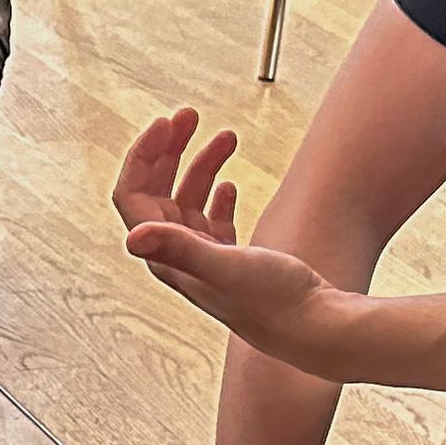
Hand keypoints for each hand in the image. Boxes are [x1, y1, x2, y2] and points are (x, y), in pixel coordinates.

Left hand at [116, 106, 395, 377]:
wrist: (313, 329)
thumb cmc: (273, 302)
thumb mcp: (225, 266)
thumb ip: (181, 248)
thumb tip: (132, 236)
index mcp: (168, 257)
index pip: (133, 197)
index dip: (143, 156)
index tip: (167, 122)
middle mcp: (179, 260)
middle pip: (156, 193)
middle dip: (169, 150)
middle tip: (190, 115)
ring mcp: (204, 260)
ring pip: (188, 201)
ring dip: (202, 164)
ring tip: (227, 136)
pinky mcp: (230, 262)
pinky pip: (210, 221)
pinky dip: (216, 197)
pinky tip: (229, 185)